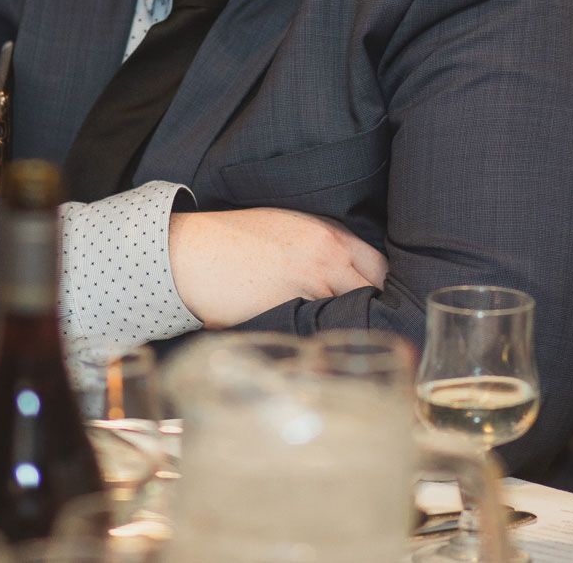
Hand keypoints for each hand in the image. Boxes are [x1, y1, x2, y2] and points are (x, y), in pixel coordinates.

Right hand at [167, 207, 387, 328]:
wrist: (193, 252)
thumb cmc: (234, 238)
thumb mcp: (287, 226)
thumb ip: (321, 244)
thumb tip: (343, 271)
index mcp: (328, 234)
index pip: (379, 266)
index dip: (377, 286)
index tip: (373, 299)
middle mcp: (327, 258)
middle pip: (372, 293)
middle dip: (369, 309)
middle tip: (361, 323)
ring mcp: (310, 286)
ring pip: (350, 315)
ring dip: (347, 326)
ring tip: (344, 339)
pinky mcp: (290, 312)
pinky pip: (320, 330)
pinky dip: (321, 338)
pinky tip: (319, 347)